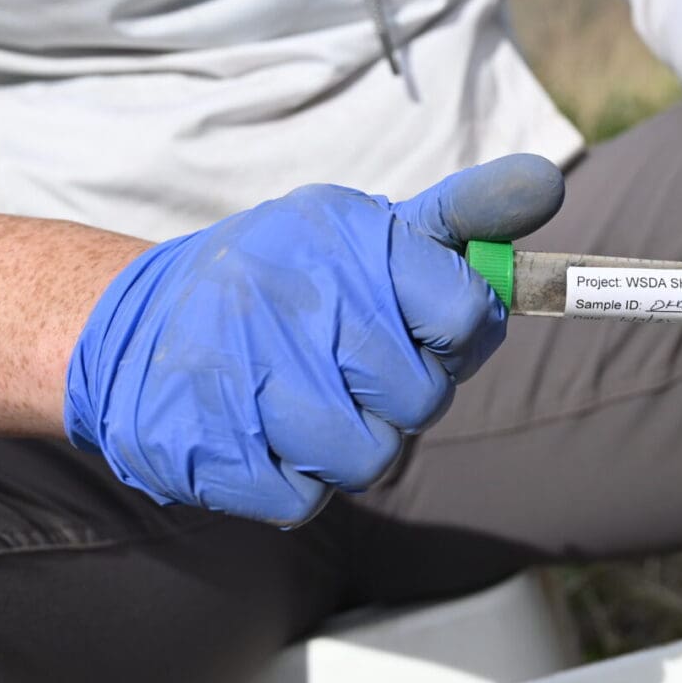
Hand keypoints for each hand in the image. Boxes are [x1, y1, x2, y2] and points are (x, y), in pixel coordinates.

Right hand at [64, 154, 563, 524]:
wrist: (134, 324)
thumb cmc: (288, 280)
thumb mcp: (372, 229)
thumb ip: (466, 215)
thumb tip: (547, 183)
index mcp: (345, 239)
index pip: (462, 314)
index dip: (458, 336)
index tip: (427, 331)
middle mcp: (292, 297)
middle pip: (421, 399)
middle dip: (401, 396)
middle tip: (356, 370)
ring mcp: (241, 374)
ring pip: (368, 457)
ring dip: (350, 442)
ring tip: (308, 400)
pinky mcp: (202, 448)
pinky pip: (304, 499)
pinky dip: (296, 480)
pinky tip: (266, 434)